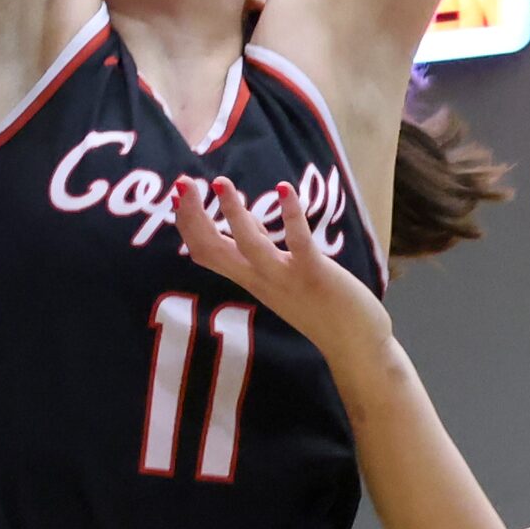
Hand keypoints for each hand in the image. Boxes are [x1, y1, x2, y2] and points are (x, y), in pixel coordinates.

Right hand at [174, 175, 393, 374]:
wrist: (354, 346)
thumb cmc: (317, 306)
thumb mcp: (279, 275)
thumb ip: (260, 248)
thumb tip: (243, 216)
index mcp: (248, 277)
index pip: (204, 251)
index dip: (187, 223)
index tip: (175, 195)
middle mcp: (258, 278)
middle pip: (213, 248)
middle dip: (195, 214)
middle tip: (182, 183)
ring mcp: (284, 277)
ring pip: (249, 245)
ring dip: (233, 212)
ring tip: (220, 182)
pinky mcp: (314, 274)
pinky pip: (298, 242)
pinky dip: (290, 215)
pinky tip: (284, 190)